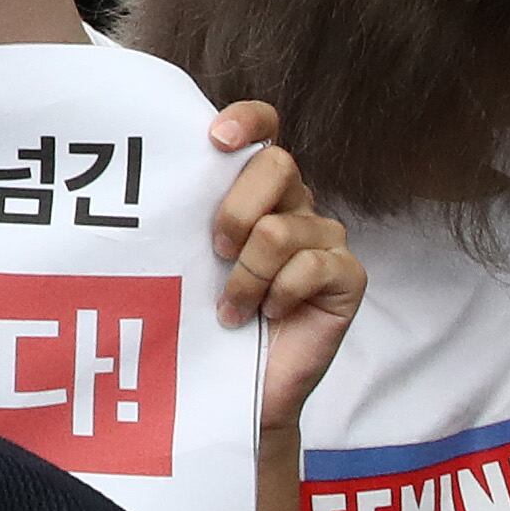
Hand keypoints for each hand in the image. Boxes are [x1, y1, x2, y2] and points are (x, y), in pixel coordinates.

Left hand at [205, 100, 361, 438]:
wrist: (238, 389)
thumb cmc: (209, 319)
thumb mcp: (192, 259)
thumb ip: (192, 216)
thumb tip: (161, 180)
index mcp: (260, 191)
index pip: (265, 129)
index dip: (247, 121)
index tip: (215, 139)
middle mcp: (297, 206)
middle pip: (275, 165)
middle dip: (234, 211)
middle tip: (215, 252)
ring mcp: (327, 239)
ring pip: (280, 228)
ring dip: (246, 277)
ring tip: (233, 309)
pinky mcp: (348, 276)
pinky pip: (310, 267)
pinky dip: (278, 296)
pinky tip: (268, 318)